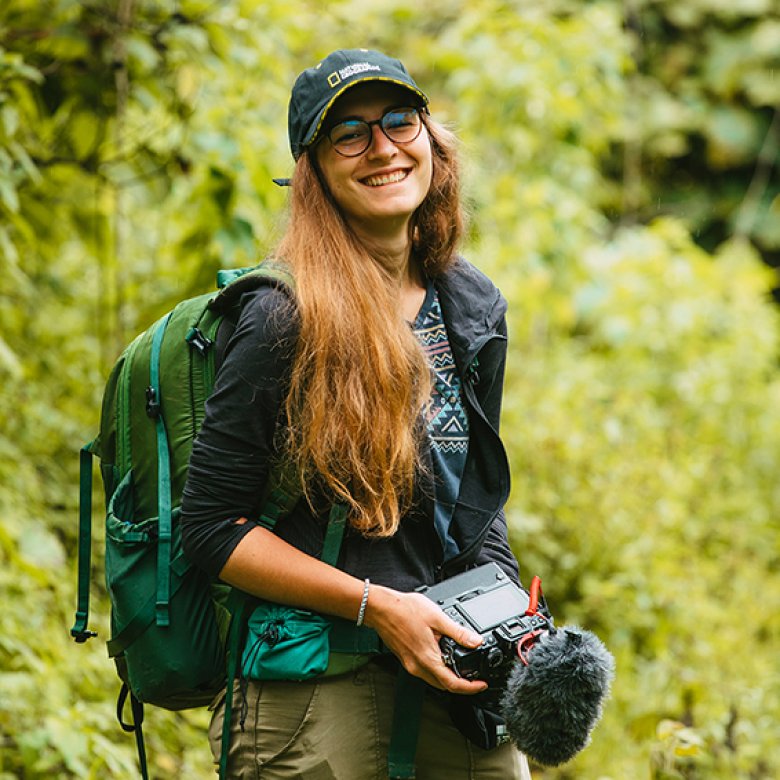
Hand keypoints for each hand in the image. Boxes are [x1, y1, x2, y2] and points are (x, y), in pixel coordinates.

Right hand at [363, 584, 487, 694]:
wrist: (380, 608)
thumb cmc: (404, 610)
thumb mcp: (437, 617)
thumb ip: (458, 632)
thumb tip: (476, 641)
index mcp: (428, 659)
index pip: (453, 684)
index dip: (471, 688)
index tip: (481, 685)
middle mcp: (417, 666)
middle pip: (444, 686)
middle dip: (461, 685)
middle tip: (474, 677)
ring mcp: (410, 664)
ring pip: (433, 680)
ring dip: (448, 678)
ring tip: (460, 666)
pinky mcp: (405, 659)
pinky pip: (424, 672)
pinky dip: (436, 669)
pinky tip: (440, 655)